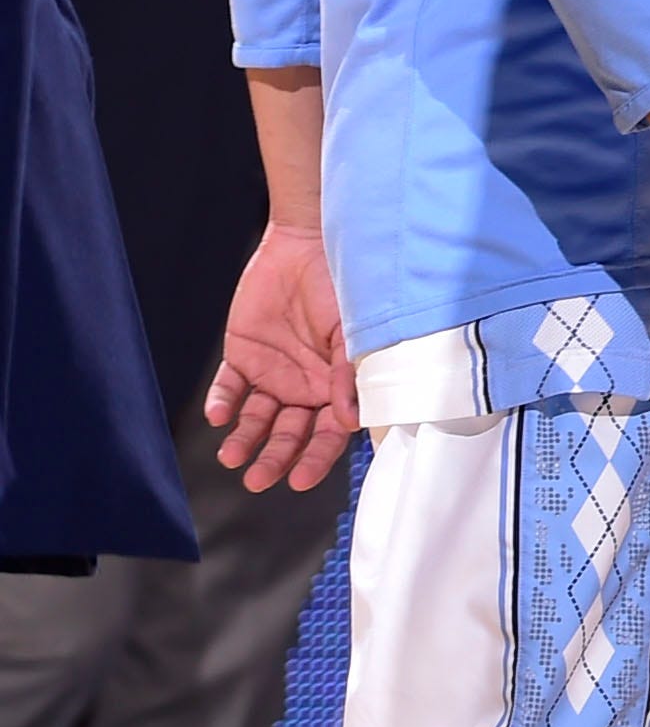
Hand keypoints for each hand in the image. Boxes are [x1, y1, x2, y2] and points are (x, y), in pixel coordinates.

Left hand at [205, 225, 357, 491]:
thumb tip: (350, 420)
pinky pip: (229, 388)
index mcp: (337, 386)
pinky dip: (222, 403)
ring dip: (244, 439)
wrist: (308, 245)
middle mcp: (305, 387)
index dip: (315, 458)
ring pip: (256, 419)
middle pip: (288, 434)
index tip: (298, 481)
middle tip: (257, 480)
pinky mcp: (243, 356)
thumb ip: (348, 375)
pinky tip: (219, 415)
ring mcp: (273, 373)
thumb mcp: (353, 333)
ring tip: (231, 457)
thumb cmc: (344, 288)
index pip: (328, 433)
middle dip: (274, 458)